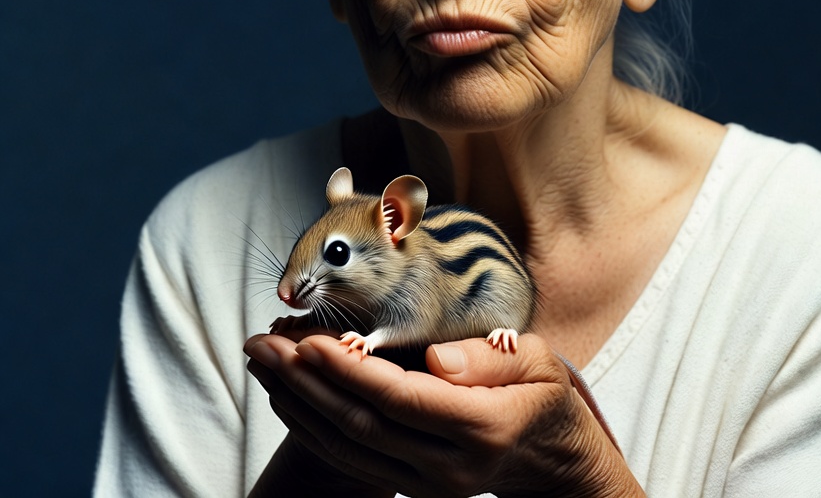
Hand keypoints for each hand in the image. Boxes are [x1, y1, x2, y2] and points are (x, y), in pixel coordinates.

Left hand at [244, 331, 644, 497]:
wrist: (554, 461)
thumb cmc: (545, 397)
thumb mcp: (539, 363)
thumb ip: (489, 358)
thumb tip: (433, 358)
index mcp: (482, 426)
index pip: (401, 398)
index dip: (350, 371)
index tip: (308, 340)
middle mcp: (449, 465)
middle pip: (363, 425)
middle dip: (306, 382)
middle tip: (263, 344)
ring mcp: (429, 483)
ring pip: (349, 448)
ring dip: (299, 404)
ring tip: (263, 362)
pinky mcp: (413, 487)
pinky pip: (353, 461)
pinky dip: (315, 429)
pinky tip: (290, 397)